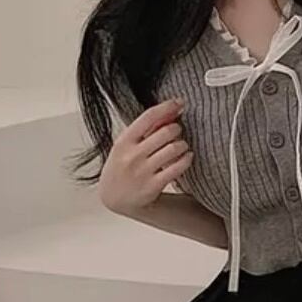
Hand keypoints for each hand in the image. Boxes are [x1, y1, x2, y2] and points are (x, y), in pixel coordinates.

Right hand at [98, 99, 193, 216]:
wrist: (114, 198)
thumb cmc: (123, 166)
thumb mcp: (126, 145)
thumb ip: (144, 129)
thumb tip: (170, 110)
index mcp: (124, 141)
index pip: (148, 117)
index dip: (167, 107)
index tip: (179, 103)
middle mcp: (132, 155)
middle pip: (166, 132)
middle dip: (177, 128)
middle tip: (177, 131)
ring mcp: (143, 171)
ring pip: (174, 149)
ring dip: (183, 144)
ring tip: (182, 146)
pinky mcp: (153, 186)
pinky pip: (178, 167)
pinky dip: (186, 159)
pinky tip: (186, 157)